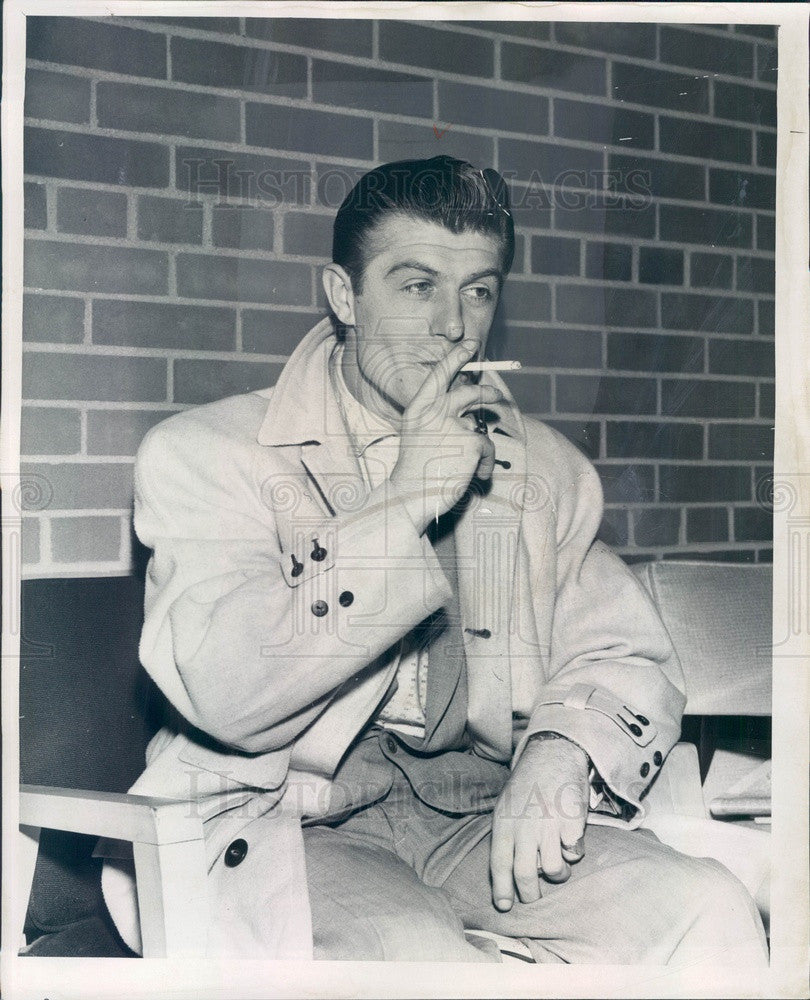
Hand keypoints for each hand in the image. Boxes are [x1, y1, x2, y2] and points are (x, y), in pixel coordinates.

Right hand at [389, 339, 504, 533]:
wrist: (412, 495)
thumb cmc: (415, 470)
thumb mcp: (418, 436)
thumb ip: (437, 419)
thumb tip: (468, 412)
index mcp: (419, 408)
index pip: (439, 375)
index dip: (456, 358)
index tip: (471, 346)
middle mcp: (435, 410)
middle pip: (469, 392)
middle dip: (486, 393)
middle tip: (496, 397)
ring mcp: (454, 424)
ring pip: (478, 427)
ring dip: (479, 446)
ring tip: (472, 465)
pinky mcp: (471, 441)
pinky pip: (488, 448)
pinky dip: (485, 464)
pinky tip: (474, 475)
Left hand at [490, 734, 589, 910]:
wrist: (552, 755)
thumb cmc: (527, 785)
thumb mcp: (505, 806)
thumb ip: (506, 836)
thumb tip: (505, 874)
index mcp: (504, 823)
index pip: (499, 864)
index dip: (501, 889)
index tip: (503, 906)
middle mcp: (525, 827)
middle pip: (526, 875)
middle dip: (530, 894)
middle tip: (533, 897)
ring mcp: (549, 825)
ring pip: (554, 870)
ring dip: (558, 874)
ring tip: (558, 866)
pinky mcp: (572, 822)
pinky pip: (574, 852)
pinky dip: (573, 851)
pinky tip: (569, 839)